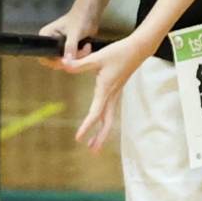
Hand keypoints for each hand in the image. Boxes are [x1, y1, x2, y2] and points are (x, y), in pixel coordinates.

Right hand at [39, 4, 97, 66]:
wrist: (90, 13)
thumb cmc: (79, 18)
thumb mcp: (74, 33)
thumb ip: (70, 46)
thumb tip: (68, 62)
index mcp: (45, 36)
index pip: (44, 56)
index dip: (54, 61)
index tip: (68, 60)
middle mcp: (50, 43)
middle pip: (55, 61)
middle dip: (70, 59)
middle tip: (82, 51)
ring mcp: (59, 47)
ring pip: (66, 61)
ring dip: (78, 57)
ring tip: (87, 47)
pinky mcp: (68, 49)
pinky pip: (72, 59)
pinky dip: (80, 57)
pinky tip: (87, 48)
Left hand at [65, 31, 152, 152]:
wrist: (138, 49)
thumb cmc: (118, 52)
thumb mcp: (97, 57)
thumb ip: (79, 63)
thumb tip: (64, 64)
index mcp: (105, 90)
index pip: (95, 114)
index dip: (86, 127)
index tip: (78, 138)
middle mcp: (112, 95)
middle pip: (106, 122)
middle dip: (100, 138)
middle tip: (92, 151)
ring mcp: (116, 94)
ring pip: (109, 118)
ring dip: (102, 132)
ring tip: (94, 144)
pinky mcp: (117, 91)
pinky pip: (110, 111)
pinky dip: (105, 121)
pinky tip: (100, 123)